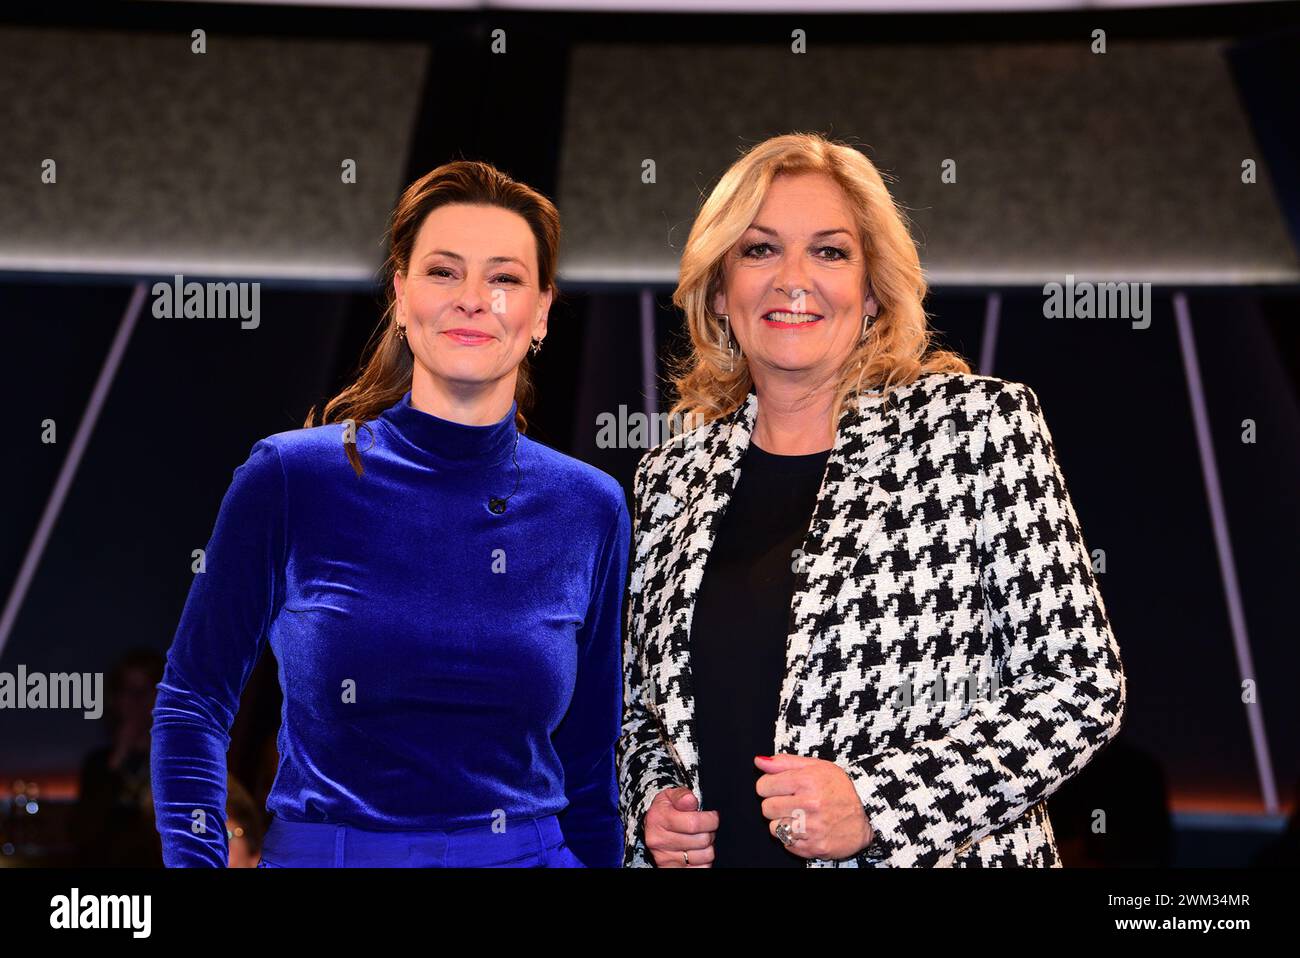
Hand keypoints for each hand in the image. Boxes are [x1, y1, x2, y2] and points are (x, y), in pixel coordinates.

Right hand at [643, 785, 718, 866]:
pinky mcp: (671, 869)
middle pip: (702, 840)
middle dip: (710, 832)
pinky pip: (702, 869)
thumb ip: (681, 795)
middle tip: (704, 828)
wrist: (653, 827)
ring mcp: (666, 859)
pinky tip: (697, 851)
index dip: (710, 819)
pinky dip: (704, 861)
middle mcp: (659, 841)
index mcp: (658, 820)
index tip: (712, 816)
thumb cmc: (666, 810)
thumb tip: (690, 800)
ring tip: (699, 839)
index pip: (694, 823)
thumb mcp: (670, 796)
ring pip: (705, 856)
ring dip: (708, 847)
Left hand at [755, 754, 873, 859]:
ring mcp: (813, 828)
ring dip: (783, 823)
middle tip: (790, 803)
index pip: (764, 786)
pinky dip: (793, 838)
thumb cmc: (840, 789)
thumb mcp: (816, 766)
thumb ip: (784, 763)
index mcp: (808, 780)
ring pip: (774, 828)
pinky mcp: (815, 847)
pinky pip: (786, 844)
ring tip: (799, 816)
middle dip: (774, 805)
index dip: (769, 786)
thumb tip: (758, 761)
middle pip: (766, 808)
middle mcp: (810, 804)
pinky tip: (806, 829)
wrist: (869, 816)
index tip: (779, 788)